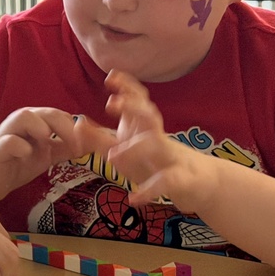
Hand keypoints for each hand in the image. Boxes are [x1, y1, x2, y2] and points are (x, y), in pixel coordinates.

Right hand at [0, 107, 112, 202]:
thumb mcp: (45, 157)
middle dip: (66, 126)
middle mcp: (21, 123)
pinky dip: (20, 146)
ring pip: (24, 117)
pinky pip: (8, 142)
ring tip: (48, 142)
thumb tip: (89, 144)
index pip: (60, 115)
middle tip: (77, 146)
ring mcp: (6, 134)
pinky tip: (27, 156)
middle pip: (46, 112)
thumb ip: (63, 149)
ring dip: (40, 127)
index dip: (77, 128)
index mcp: (35, 122)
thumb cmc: (15, 164)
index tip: (89, 146)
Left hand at [103, 70, 215, 209]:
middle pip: (148, 115)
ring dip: (136, 148)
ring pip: (157, 145)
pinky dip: (150, 191)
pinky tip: (134, 199)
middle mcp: (157, 136)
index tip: (111, 76)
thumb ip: (98, 138)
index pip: (138, 100)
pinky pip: (166, 182)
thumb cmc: (155, 162)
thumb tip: (77, 123)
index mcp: (144, 126)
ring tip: (112, 157)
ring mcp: (170, 156)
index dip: (127, 86)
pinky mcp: (179, 179)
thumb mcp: (124, 149)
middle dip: (132, 107)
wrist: (197, 183)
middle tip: (111, 104)